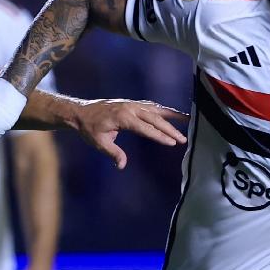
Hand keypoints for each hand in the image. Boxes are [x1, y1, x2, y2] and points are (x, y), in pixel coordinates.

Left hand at [65, 99, 185, 168]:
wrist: (80, 112)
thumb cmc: (89, 128)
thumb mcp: (99, 143)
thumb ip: (113, 153)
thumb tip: (122, 166)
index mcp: (123, 117)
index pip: (146, 128)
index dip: (160, 136)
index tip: (173, 143)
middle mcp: (130, 108)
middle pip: (155, 118)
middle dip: (170, 129)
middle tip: (183, 139)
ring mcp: (132, 104)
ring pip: (156, 109)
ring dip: (172, 115)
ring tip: (188, 120)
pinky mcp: (132, 103)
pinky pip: (151, 106)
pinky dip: (163, 110)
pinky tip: (172, 115)